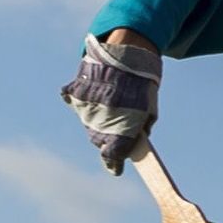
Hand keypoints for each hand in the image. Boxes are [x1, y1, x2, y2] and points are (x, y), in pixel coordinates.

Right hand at [60, 31, 161, 171]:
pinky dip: (82, 101)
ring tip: (109, 103)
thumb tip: (131, 146)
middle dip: (107, 139)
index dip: (114, 163)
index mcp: (120, 127)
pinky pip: (73, 102)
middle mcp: (99, 120)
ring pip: (87, 124)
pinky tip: (93, 94)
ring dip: (96, 119)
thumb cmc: (143, 84)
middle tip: (116, 126)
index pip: (112, 156)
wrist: (127, 52)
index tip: (116, 169)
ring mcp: (84, 107)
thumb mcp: (149, 109)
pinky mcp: (74, 92)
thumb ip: (140, 130)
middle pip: (99, 140)